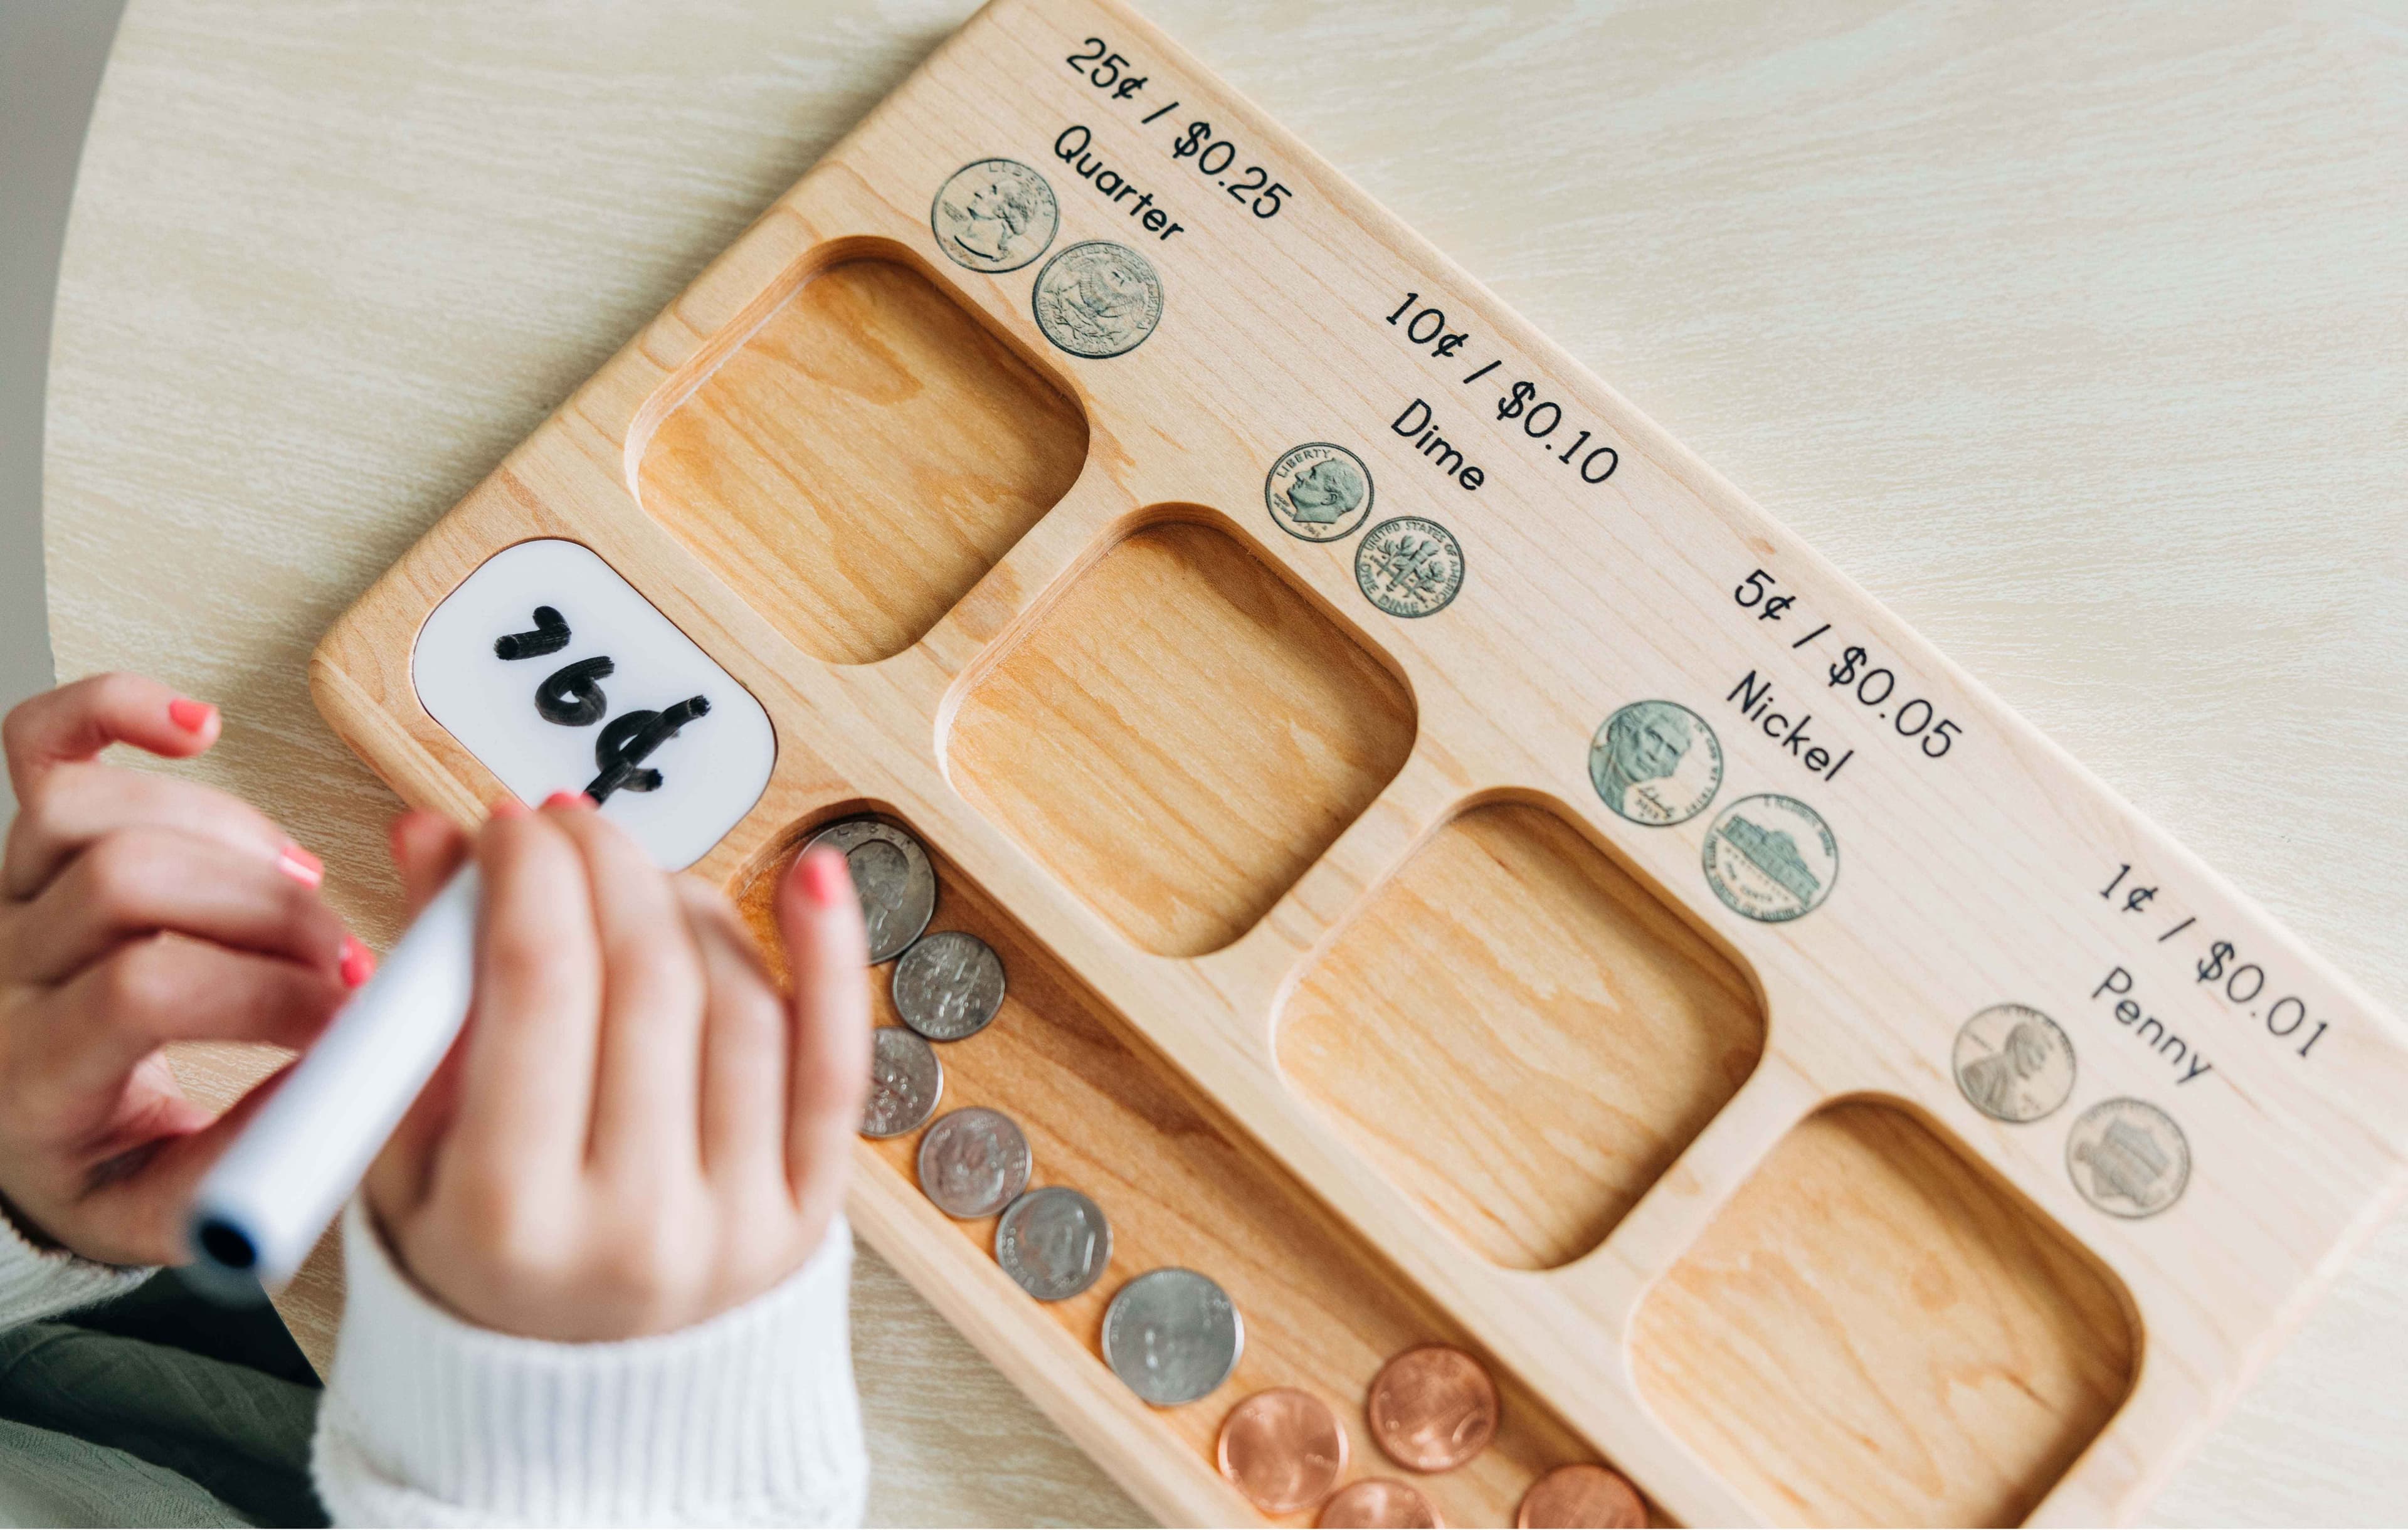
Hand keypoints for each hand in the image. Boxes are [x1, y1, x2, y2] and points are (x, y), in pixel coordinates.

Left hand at [0, 674, 365, 1265]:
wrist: (12, 1135)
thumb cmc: (89, 1165)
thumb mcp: (159, 1209)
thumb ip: (244, 1168)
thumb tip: (338, 1093)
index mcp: (30, 1075)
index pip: (148, 992)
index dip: (267, 992)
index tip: (346, 1017)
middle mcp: (3, 973)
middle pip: (131, 882)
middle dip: (269, 912)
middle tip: (339, 955)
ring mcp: (6, 897)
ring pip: (92, 811)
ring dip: (227, 831)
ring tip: (295, 881)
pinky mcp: (25, 845)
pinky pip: (42, 743)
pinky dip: (116, 709)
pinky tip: (196, 727)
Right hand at [365, 795, 870, 1340]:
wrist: (575, 1404)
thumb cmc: (481, 1268)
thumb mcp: (407, 1152)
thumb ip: (419, 993)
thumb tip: (433, 836)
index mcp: (512, 1217)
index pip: (537, 984)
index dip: (529, 873)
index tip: (513, 826)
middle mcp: (637, 1226)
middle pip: (646, 979)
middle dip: (605, 870)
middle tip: (572, 830)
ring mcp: (739, 1223)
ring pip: (739, 1003)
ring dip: (688, 908)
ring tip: (636, 886)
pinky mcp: (811, 1213)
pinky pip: (837, 1062)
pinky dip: (832, 958)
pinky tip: (812, 877)